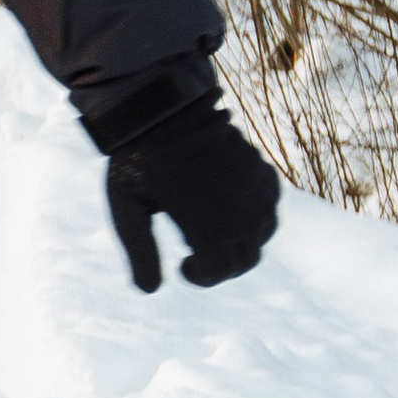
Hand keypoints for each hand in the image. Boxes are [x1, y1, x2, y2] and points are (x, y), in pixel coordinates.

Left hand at [104, 100, 280, 291]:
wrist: (162, 107)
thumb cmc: (138, 158)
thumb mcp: (127, 208)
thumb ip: (140, 251)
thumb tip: (150, 291)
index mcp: (209, 224)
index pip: (222, 271)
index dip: (203, 278)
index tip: (183, 266)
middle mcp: (241, 210)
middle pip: (247, 259)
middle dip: (223, 265)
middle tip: (197, 254)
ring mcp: (255, 188)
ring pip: (263, 232)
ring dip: (241, 240)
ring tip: (211, 229)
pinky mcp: (261, 169)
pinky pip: (270, 203)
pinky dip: (255, 213)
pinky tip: (229, 206)